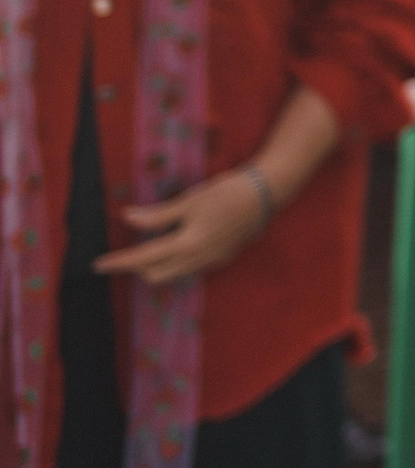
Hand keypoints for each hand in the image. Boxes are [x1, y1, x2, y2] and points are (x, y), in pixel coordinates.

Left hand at [93, 170, 269, 283]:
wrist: (265, 195)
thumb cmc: (226, 192)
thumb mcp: (189, 201)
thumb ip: (158, 215)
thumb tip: (127, 218)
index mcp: (187, 244)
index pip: (143, 258)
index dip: (118, 262)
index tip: (97, 264)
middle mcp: (198, 259)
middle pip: (156, 275)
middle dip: (138, 267)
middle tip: (126, 251)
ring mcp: (212, 261)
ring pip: (174, 274)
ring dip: (158, 265)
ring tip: (153, 244)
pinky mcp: (222, 258)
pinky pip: (191, 268)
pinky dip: (177, 261)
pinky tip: (180, 242)